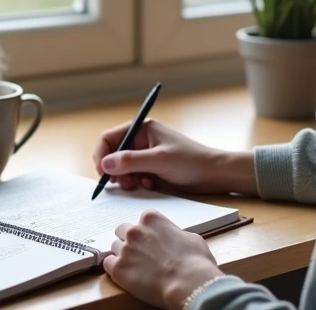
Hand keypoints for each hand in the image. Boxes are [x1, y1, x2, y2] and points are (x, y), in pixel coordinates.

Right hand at [92, 119, 256, 195]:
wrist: (214, 174)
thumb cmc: (190, 161)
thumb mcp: (159, 160)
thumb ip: (130, 161)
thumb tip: (105, 164)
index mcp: (142, 129)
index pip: (109, 138)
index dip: (102, 155)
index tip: (104, 173)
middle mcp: (141, 140)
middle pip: (113, 154)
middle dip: (115, 171)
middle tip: (126, 184)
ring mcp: (146, 155)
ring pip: (122, 168)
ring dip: (126, 179)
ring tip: (139, 185)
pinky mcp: (151, 168)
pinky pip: (133, 176)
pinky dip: (136, 183)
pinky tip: (149, 185)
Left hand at [104, 210, 224, 309]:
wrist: (188, 283)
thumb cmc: (195, 261)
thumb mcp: (191, 238)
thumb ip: (175, 234)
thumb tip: (174, 238)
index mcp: (151, 219)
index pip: (141, 220)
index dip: (147, 232)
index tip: (151, 241)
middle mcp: (135, 230)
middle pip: (122, 230)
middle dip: (129, 240)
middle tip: (140, 253)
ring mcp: (125, 249)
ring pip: (114, 247)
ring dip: (122, 254)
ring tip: (135, 267)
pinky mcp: (118, 269)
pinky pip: (107, 264)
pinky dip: (115, 269)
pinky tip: (126, 275)